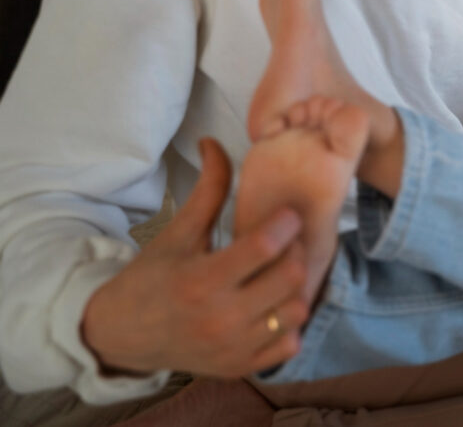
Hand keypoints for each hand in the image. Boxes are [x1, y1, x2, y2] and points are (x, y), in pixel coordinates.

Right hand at [81, 138, 310, 376]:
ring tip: (279, 275)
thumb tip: (213, 141)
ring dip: (295, 289)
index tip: (287, 215)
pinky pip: (288, 346)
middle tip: (285, 244)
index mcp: (201, 280)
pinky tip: (273, 306)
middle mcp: (219, 318)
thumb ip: (208, 189)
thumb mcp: (178, 231)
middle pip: (290, 278)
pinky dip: (288, 325)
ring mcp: (232, 347)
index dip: (285, 223)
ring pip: (296, 312)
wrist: (120, 334)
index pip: (265, 246)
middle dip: (294, 253)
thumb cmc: (152, 277)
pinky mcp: (240, 367)